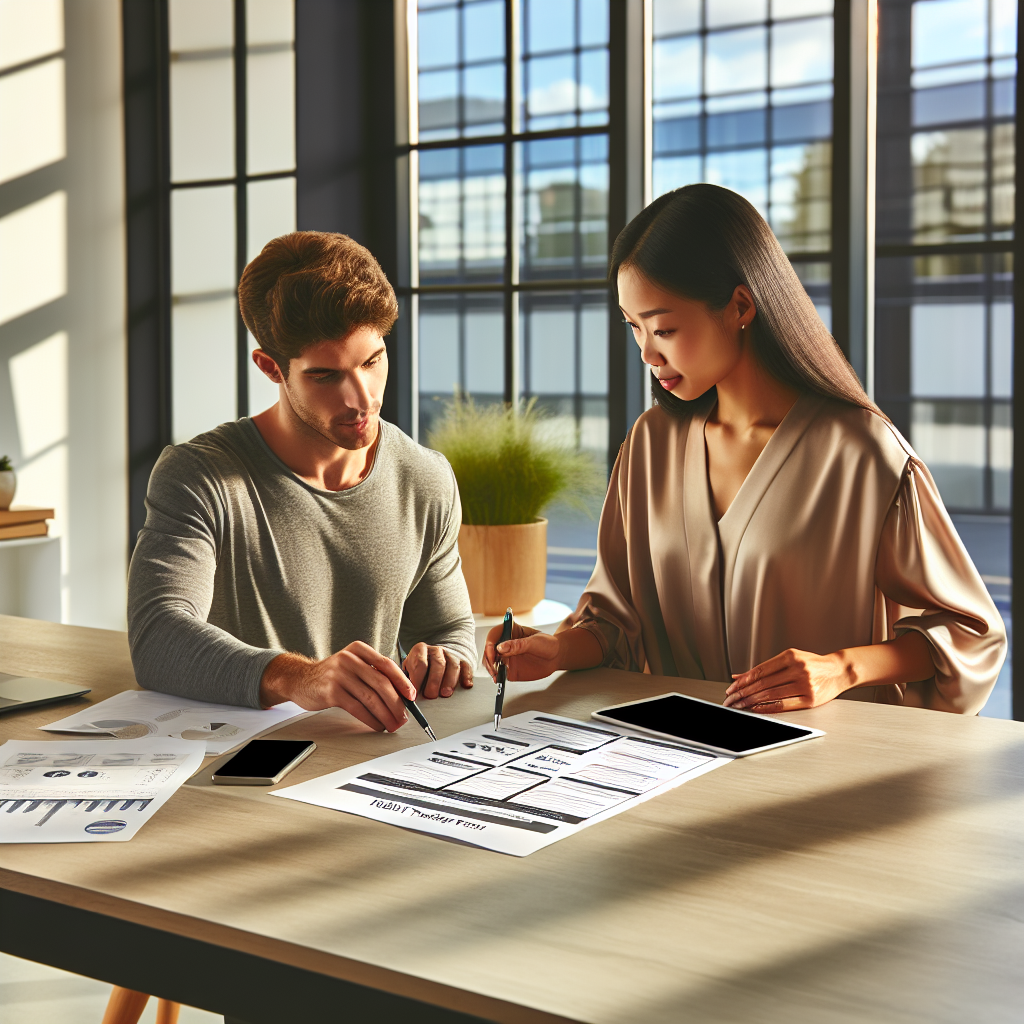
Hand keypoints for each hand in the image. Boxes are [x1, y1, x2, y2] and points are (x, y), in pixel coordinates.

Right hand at [260, 642, 415, 732]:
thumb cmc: (332, 674)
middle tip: (404, 716)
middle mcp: (349, 659)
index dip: (402, 681)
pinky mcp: (331, 691)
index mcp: (359, 650)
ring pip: (370, 697)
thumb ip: (372, 672)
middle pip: (381, 682)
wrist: (300, 679)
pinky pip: (357, 708)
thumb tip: (400, 693)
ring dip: (385, 714)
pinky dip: (370, 719)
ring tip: (393, 724)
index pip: (386, 664)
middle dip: (396, 702)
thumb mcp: (352, 664)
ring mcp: (339, 674)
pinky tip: (377, 726)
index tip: (412, 695)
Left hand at [402, 642, 473, 698]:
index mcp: (420, 650)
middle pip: (438, 664)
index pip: (420, 663)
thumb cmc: (420, 667)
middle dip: (434, 681)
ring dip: (449, 680)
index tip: (415, 693)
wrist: (436, 654)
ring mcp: (451, 654)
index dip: (418, 679)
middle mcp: (436, 650)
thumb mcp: (410, 667)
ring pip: (452, 665)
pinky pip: (466, 666)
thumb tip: (404, 695)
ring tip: (445, 694)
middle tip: (430, 695)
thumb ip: (407, 678)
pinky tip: (466, 685)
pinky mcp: (463, 660)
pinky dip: (467, 676)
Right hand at [483, 623, 560, 681]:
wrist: (556, 657)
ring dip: (490, 668)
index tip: (493, 653)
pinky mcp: (509, 669)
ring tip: (496, 674)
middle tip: (494, 666)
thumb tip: (500, 648)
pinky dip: (495, 676)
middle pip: (489, 649)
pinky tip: (498, 679)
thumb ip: (518, 645)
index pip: (494, 635)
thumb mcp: (534, 642)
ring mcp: (506, 657)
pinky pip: (498, 673)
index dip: (490, 643)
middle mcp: (505, 644)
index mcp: (511, 631)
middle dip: (489, 658)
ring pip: (490, 662)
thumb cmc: (547, 644)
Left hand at [724, 648, 851, 712]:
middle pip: (763, 683)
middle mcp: (798, 669)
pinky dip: (767, 707)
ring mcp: (805, 684)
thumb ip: (766, 668)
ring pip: (771, 694)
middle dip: (743, 693)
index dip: (743, 681)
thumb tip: (739, 676)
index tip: (731, 688)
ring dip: (751, 701)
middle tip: (730, 700)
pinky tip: (756, 708)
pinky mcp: (811, 699)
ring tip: (739, 705)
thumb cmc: (812, 664)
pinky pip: (784, 704)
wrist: (839, 670)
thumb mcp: (790, 659)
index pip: (760, 670)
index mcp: (791, 656)